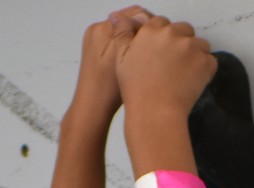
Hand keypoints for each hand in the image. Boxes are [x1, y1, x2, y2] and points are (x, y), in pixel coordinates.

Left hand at [71, 9, 152, 123]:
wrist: (92, 108)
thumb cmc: (107, 91)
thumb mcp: (125, 58)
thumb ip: (133, 33)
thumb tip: (145, 16)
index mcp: (103, 29)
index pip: (134, 13)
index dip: (151, 24)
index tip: (161, 37)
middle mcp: (97, 30)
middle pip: (128, 20)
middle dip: (143, 31)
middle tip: (157, 45)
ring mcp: (96, 40)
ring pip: (125, 31)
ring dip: (137, 38)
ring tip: (148, 53)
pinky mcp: (98, 50)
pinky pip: (118, 41)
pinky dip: (129, 47)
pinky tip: (136, 60)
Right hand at [114, 15, 216, 119]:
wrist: (155, 114)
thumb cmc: (138, 91)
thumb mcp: (121, 58)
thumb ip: (122, 33)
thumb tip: (118, 16)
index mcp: (151, 31)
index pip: (162, 23)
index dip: (163, 40)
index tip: (162, 54)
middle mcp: (171, 34)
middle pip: (183, 30)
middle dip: (181, 44)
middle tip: (174, 67)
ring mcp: (190, 47)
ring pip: (199, 44)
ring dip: (195, 55)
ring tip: (184, 76)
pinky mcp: (204, 62)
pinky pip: (211, 61)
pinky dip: (205, 71)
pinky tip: (192, 83)